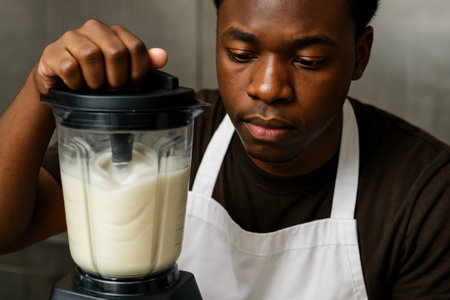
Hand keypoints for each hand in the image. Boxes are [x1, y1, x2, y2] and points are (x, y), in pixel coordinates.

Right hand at [33, 19, 167, 93]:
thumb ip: (143, 63)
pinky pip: (69, 66)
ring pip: (91, 55)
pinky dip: (76, 82)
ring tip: (94, 87)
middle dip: (117, 78)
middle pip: (115, 51)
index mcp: (115, 33)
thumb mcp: (123, 73)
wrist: (63, 87)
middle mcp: (93, 29)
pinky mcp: (52, 52)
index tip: (131, 84)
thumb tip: (162, 56)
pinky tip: (77, 86)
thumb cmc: (96, 78)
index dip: (136, 72)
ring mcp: (71, 38)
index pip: (135, 47)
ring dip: (96, 80)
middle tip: (112, 89)